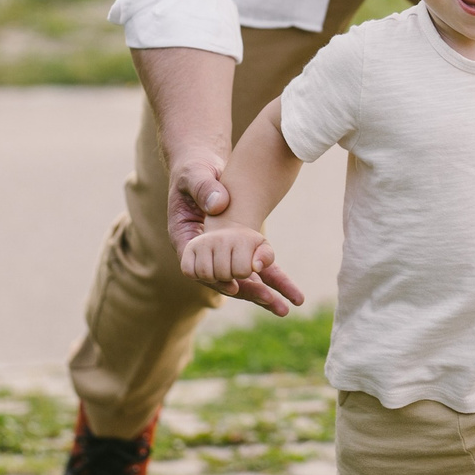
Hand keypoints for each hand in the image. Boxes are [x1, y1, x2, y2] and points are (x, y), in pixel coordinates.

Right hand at [168, 153, 302, 314]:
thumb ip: (205, 188)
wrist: (203, 167)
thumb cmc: (194, 169)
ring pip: (240, 278)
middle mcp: (202, 252)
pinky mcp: (237, 249)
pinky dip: (271, 278)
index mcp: (184, 238)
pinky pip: (253, 267)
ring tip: (286, 307)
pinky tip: (289, 293)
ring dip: (263, 293)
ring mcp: (220, 253)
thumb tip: (219, 204)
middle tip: (271, 302)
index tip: (232, 285)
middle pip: (222, 279)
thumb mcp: (196, 175)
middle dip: (247, 291)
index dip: (213, 278)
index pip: (195, 268)